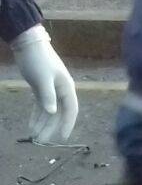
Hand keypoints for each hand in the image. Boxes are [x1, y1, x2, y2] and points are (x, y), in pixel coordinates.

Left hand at [11, 25, 77, 144]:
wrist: (28, 44)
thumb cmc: (38, 60)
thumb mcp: (42, 79)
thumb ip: (48, 96)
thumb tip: (52, 112)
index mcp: (66, 88)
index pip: (70, 110)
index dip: (68, 124)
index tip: (62, 138)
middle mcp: (61, 91)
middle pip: (58, 113)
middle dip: (50, 127)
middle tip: (40, 140)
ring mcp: (51, 90)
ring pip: (49, 111)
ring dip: (42, 123)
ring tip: (34, 136)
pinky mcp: (41, 88)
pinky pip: (40, 105)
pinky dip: (36, 115)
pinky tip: (31, 124)